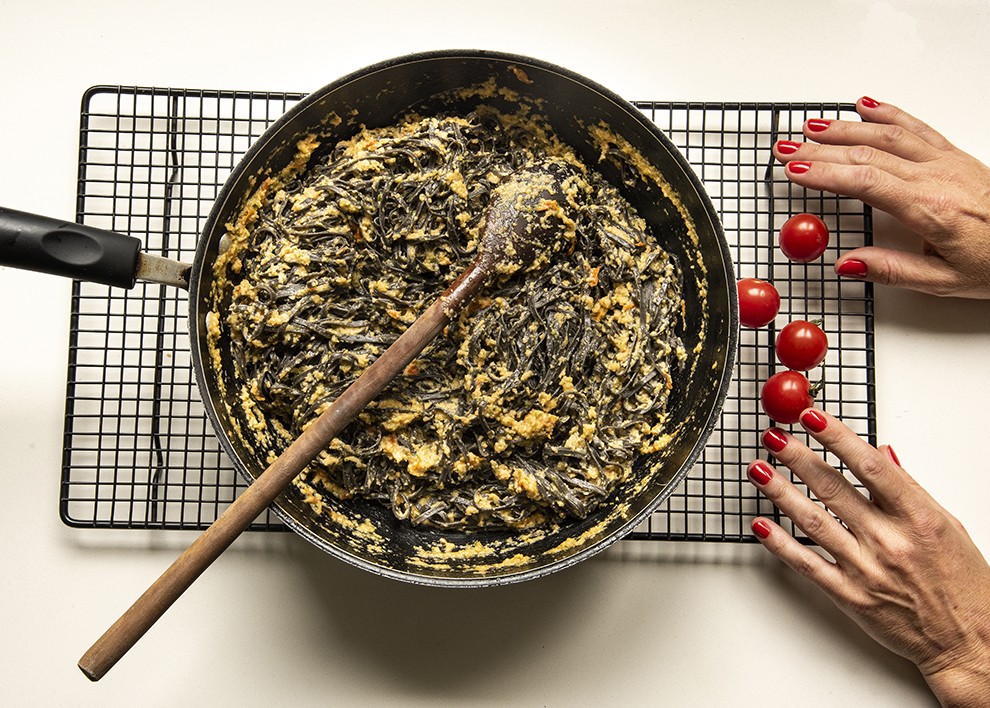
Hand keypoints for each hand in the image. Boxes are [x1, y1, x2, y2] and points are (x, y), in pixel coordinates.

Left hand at [747, 409, 989, 704]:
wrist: (969, 640)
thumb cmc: (964, 583)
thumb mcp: (946, 524)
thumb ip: (909, 487)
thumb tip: (881, 451)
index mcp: (917, 517)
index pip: (869, 466)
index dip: (836, 437)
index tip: (811, 416)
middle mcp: (889, 541)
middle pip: (833, 489)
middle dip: (797, 457)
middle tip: (773, 436)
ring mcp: (867, 570)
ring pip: (813, 522)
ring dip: (780, 492)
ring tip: (758, 469)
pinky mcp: (851, 597)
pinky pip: (808, 565)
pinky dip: (781, 544)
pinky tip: (761, 524)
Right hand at [772, 97, 989, 298]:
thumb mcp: (943, 282)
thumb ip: (892, 271)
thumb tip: (847, 263)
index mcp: (931, 209)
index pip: (865, 183)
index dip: (825, 174)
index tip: (794, 169)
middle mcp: (939, 178)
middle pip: (868, 155)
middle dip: (822, 151)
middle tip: (788, 150)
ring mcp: (948, 162)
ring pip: (889, 136)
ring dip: (846, 129)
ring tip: (812, 127)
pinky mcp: (956, 157)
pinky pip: (918, 127)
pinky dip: (888, 113)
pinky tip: (865, 106)